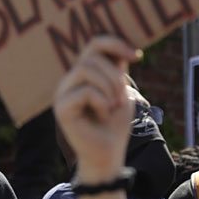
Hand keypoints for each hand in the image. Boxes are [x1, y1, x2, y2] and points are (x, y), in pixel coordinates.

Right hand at [53, 36, 139, 181]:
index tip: (137, 56)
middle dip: (114, 75)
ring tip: (112, 106)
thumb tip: (121, 49)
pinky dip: (101, 103)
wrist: (107, 154)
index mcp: (83, 74)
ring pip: (85, 70)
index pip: (94, 44)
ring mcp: (62, 94)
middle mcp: (69, 81)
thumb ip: (117, 70)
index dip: (116, 44)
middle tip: (121, 97)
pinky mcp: (61, 109)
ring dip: (108, 87)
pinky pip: (85, 92)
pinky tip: (102, 116)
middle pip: (91, 57)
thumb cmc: (114, 125)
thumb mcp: (121, 92)